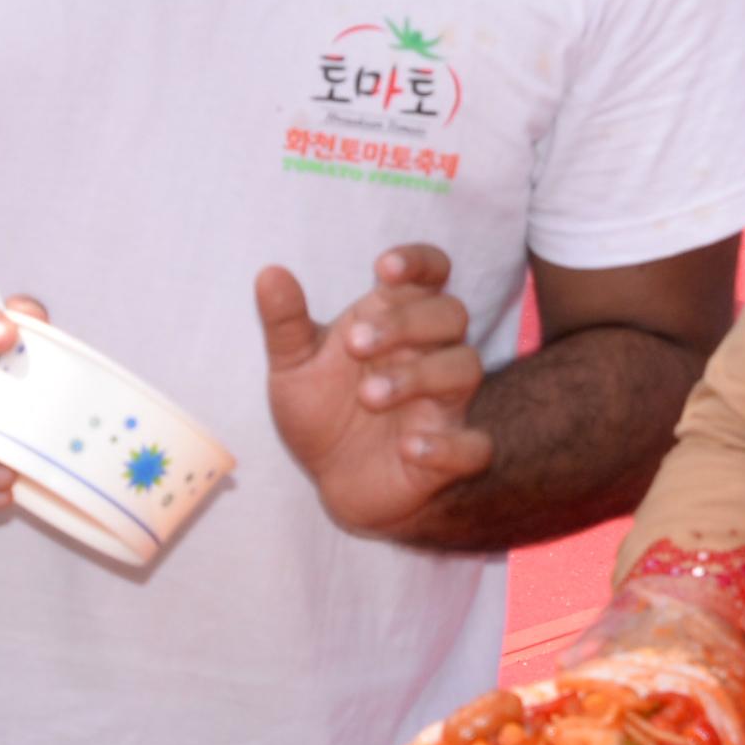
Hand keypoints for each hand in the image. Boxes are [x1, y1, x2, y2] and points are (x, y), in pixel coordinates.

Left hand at [255, 245, 491, 538]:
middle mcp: (429, 354)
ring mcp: (445, 403)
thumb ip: (284, 322)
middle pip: (450, 314)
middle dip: (407, 322)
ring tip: (368, 397)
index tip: (383, 268)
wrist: (331, 482)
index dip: (419, 261)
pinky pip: (475, 445)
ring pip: (464, 367)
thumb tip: (269, 273)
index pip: (431, 272)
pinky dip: (447, 446)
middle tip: (354, 345)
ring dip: (419, 377)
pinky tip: (407, 447)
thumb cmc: (322, 412)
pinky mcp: (451, 453)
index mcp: (396, 321)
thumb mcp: (294, 367)